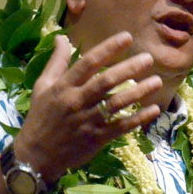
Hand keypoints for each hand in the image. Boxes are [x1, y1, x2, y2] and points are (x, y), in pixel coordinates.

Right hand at [14, 32, 161, 181]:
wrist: (36, 156)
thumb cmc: (40, 117)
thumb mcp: (42, 86)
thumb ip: (56, 62)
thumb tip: (62, 37)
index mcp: (63, 87)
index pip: (88, 63)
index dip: (108, 49)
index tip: (127, 37)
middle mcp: (77, 102)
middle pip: (106, 82)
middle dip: (129, 69)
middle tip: (148, 58)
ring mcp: (88, 121)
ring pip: (116, 104)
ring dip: (138, 92)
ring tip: (156, 81)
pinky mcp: (97, 138)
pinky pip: (121, 127)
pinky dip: (138, 118)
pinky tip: (154, 110)